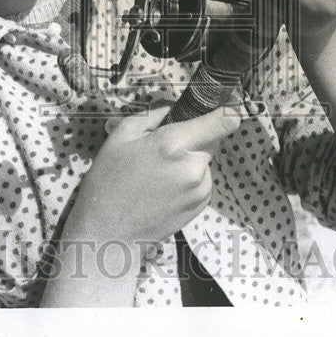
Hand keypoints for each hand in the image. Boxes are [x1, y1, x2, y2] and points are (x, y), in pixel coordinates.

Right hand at [66, 102, 242, 245]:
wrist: (107, 232)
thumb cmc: (108, 182)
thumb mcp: (121, 135)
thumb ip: (153, 113)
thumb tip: (173, 105)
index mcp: (174, 144)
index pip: (224, 120)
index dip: (228, 109)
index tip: (224, 104)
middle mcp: (194, 167)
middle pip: (213, 139)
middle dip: (195, 137)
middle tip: (165, 147)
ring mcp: (200, 190)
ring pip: (205, 160)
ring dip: (190, 160)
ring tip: (158, 173)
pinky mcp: (200, 206)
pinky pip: (202, 180)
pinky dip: (189, 179)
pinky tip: (164, 188)